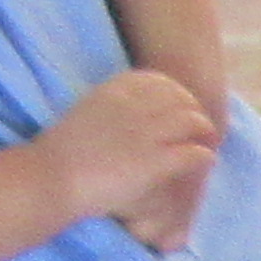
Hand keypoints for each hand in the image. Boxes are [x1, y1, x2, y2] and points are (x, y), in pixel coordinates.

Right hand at [43, 69, 215, 245]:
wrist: (52, 178)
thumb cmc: (63, 154)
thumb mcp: (86, 114)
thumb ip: (111, 109)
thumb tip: (130, 114)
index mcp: (113, 91)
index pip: (158, 81)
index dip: (177, 94)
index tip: (182, 107)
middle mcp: (132, 107)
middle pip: (182, 99)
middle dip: (196, 112)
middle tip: (202, 129)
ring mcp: (145, 134)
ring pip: (194, 123)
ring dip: (206, 133)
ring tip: (208, 144)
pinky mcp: (155, 162)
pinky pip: (194, 153)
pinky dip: (204, 156)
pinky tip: (205, 161)